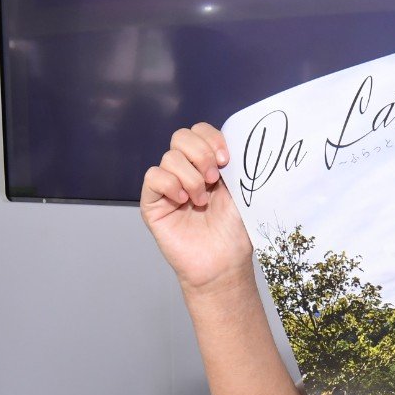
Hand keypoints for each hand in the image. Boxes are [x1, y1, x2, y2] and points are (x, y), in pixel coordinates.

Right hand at [139, 123, 254, 296]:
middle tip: (213, 179)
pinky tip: (182, 202)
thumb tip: (235, 140)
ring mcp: (168, 186)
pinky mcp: (153, 203)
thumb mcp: (242, 190)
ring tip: (201, 201)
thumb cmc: (234, 232)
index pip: (200, 132)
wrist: (222, 263)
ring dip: (190, 178)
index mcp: (208, 164)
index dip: (211, 138)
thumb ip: (236, 163)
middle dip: (201, 153)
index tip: (226, 159)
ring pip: (170, 157)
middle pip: (181, 136)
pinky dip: (170, 185)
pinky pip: (153, 177)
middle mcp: (186, 171)